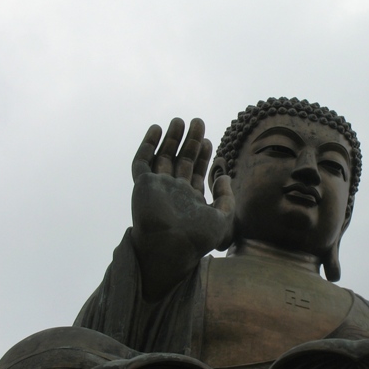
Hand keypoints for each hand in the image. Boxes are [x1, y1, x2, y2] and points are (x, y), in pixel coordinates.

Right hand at [130, 117, 234, 298]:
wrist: (171, 247)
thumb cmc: (197, 239)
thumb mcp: (222, 219)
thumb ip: (226, 198)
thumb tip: (225, 177)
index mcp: (191, 200)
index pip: (196, 171)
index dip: (203, 155)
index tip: (209, 141)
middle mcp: (173, 192)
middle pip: (182, 160)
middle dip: (190, 141)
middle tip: (198, 122)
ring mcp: (157, 187)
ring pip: (163, 157)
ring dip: (171, 138)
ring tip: (180, 120)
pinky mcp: (143, 184)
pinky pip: (142, 161)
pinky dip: (148, 145)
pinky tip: (156, 129)